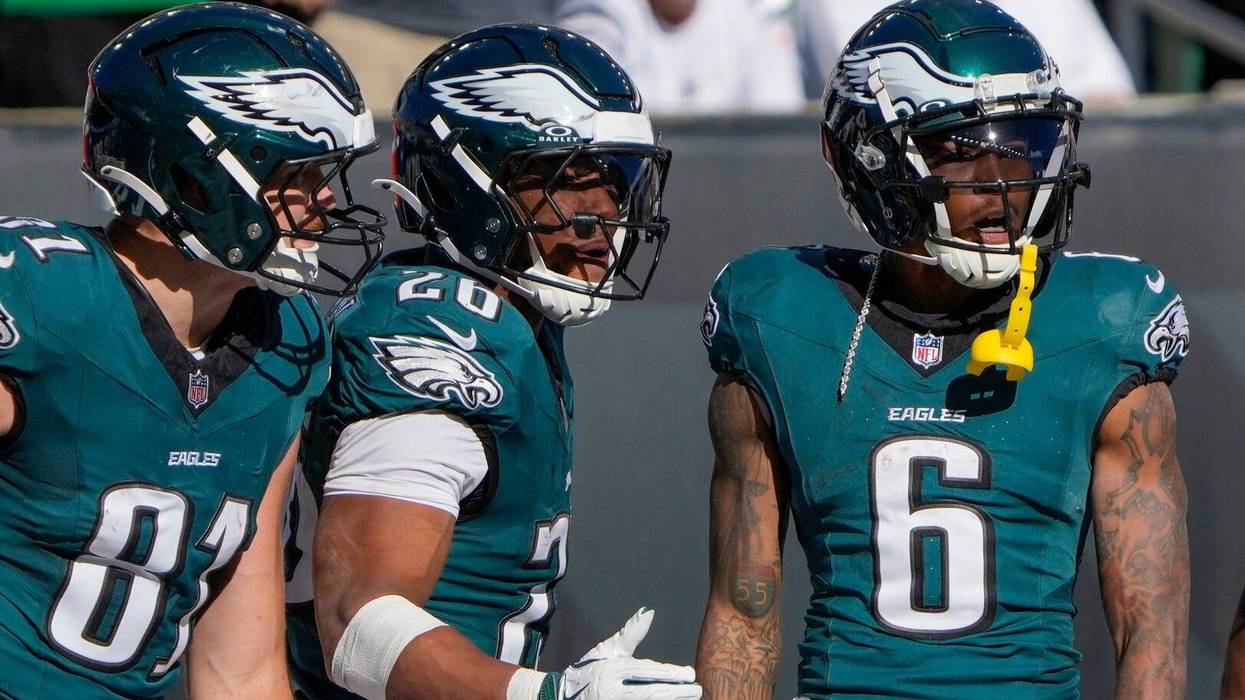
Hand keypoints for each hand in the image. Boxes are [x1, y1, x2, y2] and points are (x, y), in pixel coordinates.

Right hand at [560, 608, 701, 698]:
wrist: (562, 697)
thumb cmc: (589, 669)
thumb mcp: (607, 650)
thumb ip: (630, 634)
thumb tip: (649, 611)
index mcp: (612, 670)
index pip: (647, 672)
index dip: (671, 674)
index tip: (691, 674)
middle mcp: (612, 692)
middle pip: (651, 694)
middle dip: (677, 693)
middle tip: (697, 690)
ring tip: (690, 699)